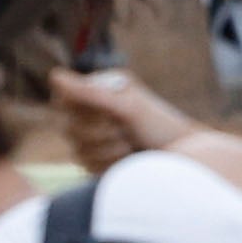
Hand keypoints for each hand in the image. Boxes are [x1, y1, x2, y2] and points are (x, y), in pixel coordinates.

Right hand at [52, 66, 198, 170]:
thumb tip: (54, 76)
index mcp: (103, 90)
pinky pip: (87, 167)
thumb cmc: (163, 128)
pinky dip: (108, 166)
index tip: (108, 114)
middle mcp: (98, 111)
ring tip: (131, 147)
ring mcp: (99, 138)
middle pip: (69, 128)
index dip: (82, 111)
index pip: (66, 99)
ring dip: (107, 152)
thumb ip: (90, 94)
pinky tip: (128, 161)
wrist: (187, 164)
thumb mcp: (127, 108)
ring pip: (78, 151)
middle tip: (126, 132)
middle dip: (101, 134)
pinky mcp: (102, 162)